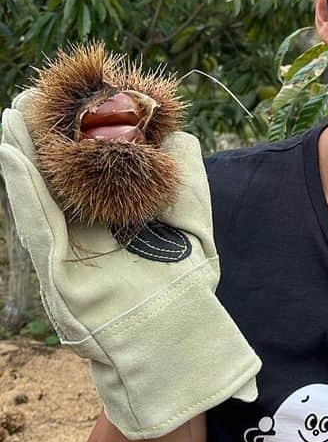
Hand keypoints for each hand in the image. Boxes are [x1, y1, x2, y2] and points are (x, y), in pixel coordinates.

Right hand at [0, 89, 260, 439]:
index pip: (88, 173)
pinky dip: (22, 186)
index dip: (78, 138)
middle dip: (45, 138)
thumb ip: (188, 180)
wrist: (180, 345)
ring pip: (38, 195)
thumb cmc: (187, 290)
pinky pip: (36, 221)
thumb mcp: (195, 223)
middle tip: (34, 95)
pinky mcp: (56, 273)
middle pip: (58, 179)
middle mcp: (84, 237)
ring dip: (21, 153)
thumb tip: (183, 135)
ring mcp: (66, 255)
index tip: (75, 101)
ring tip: (14, 113)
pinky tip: (11, 152)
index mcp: (112, 224)